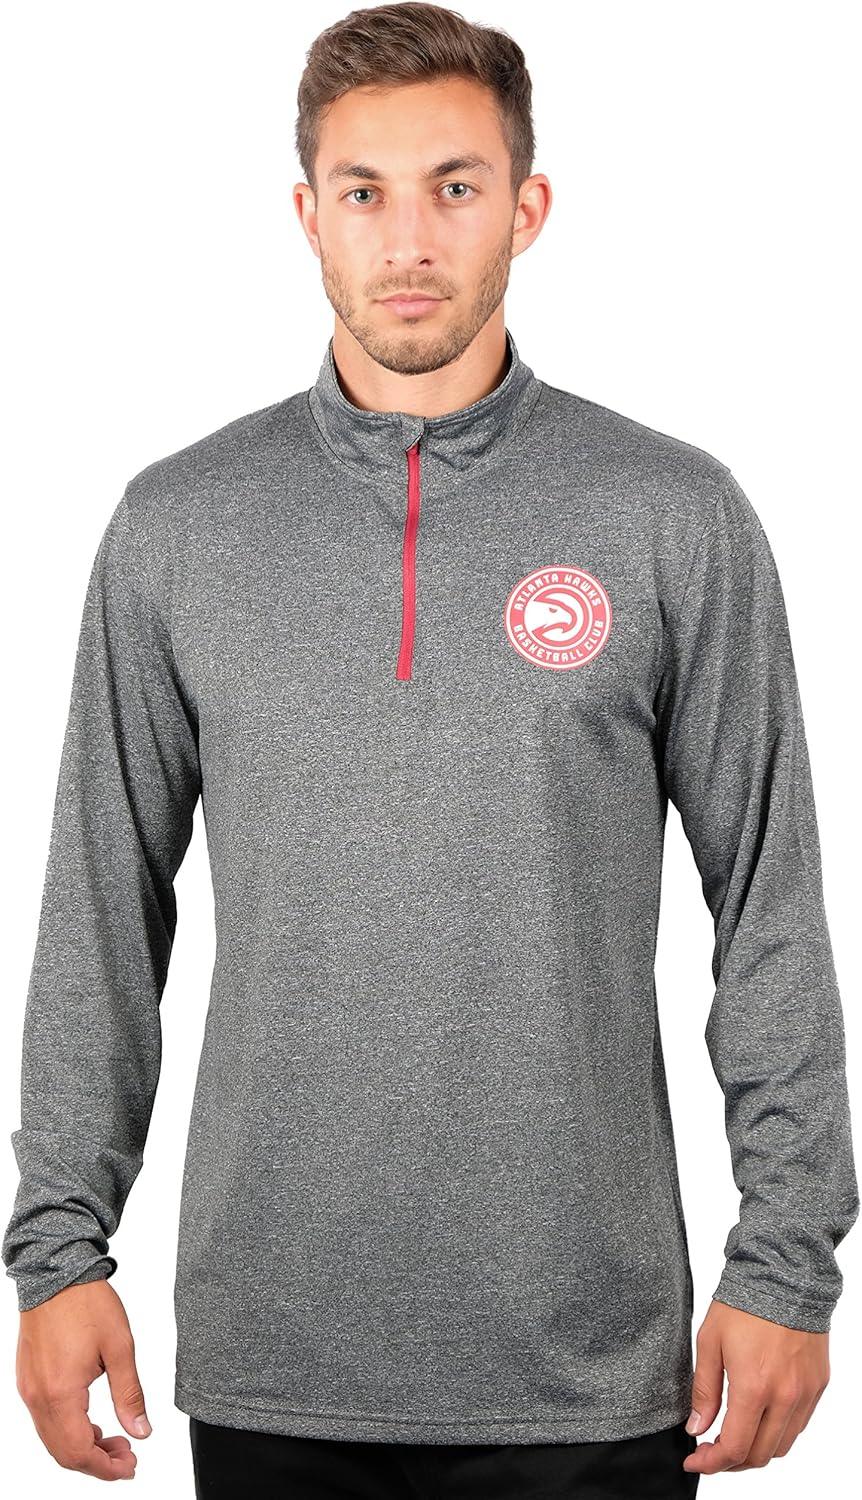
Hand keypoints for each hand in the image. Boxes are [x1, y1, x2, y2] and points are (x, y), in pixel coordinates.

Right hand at [16, 1278, 150, 1480]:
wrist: (56, 1272)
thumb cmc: (87, 1303)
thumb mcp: (120, 1347)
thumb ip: (130, 1394)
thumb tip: (142, 1431)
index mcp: (61, 1394)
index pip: (80, 1452)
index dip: (106, 1468)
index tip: (130, 1467)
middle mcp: (39, 1398)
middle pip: (63, 1453)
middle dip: (97, 1463)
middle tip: (127, 1457)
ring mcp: (29, 1390)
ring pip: (52, 1440)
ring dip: (83, 1448)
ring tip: (115, 1440)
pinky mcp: (28, 1380)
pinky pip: (45, 1421)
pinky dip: (69, 1431)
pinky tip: (92, 1422)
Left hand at [682, 1297, 828, 1474]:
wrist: (785, 1276)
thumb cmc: (744, 1304)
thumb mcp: (710, 1342)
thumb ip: (704, 1391)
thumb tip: (697, 1428)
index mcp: (754, 1387)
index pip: (735, 1448)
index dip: (711, 1463)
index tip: (695, 1460)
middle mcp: (785, 1397)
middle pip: (760, 1456)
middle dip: (731, 1462)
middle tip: (711, 1451)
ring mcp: (805, 1393)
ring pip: (782, 1445)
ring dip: (756, 1450)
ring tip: (734, 1436)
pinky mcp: (818, 1385)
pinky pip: (798, 1424)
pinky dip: (778, 1432)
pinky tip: (759, 1418)